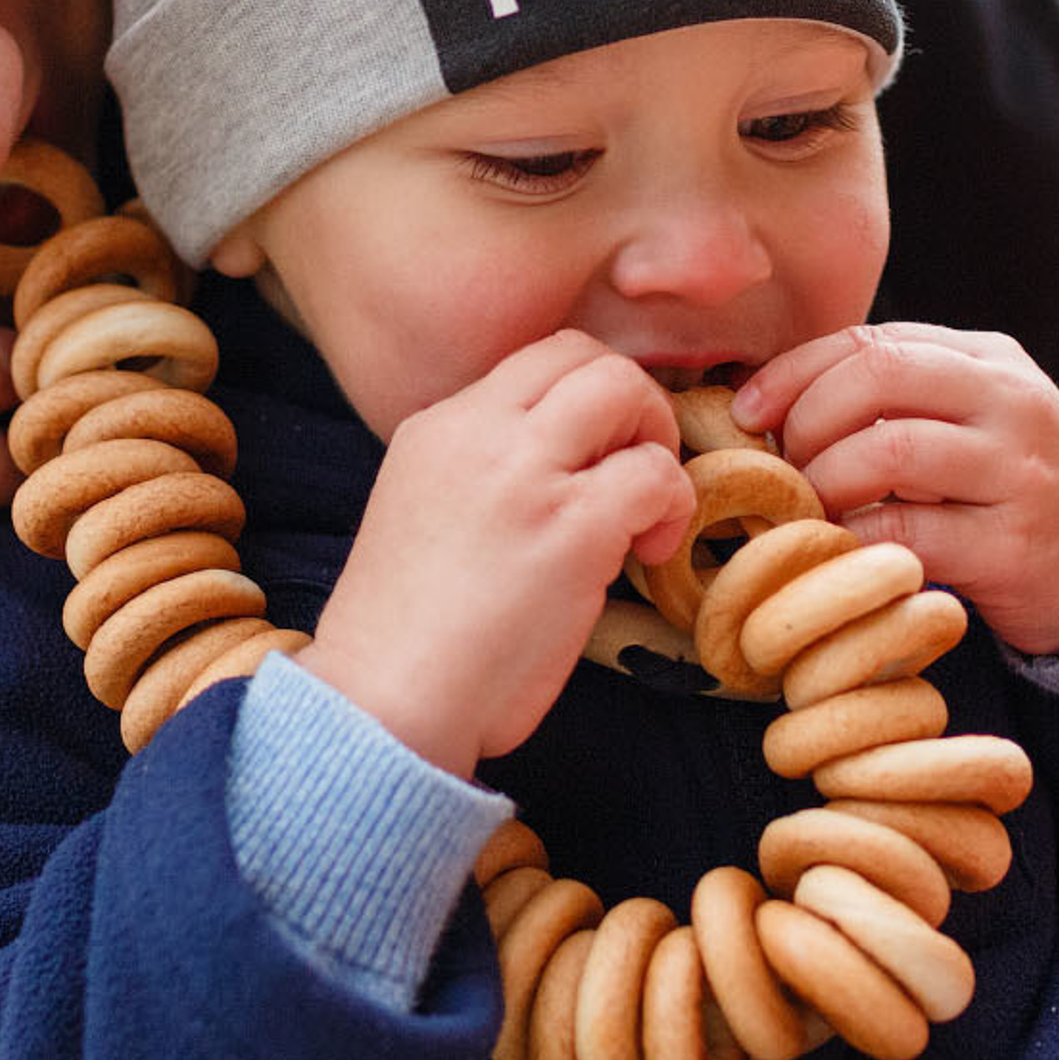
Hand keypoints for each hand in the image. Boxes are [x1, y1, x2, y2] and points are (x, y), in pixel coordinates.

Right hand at [301, 332, 692, 776]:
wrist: (384, 705)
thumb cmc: (407, 637)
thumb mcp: (424, 514)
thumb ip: (482, 474)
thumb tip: (566, 469)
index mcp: (436, 426)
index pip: (534, 360)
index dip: (585, 397)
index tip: (593, 458)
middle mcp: (477, 432)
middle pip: (582, 354)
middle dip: (628, 402)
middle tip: (633, 471)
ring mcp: (526, 474)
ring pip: (623, 388)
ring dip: (656, 440)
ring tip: (645, 513)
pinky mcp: (572, 527)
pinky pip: (656, 473)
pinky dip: (673, 504)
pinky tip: (649, 553)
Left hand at [733, 322, 1058, 657]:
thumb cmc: (1013, 492)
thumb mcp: (969, 423)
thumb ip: (893, 401)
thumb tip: (764, 405)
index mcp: (989, 359)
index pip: (869, 339)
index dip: (792, 372)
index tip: (745, 411)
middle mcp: (1011, 400)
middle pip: (873, 377)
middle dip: (803, 422)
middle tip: (779, 471)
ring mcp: (1019, 472)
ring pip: (885, 450)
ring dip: (821, 482)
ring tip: (806, 511)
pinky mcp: (1014, 547)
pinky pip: (905, 533)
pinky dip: (853, 539)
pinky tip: (839, 550)